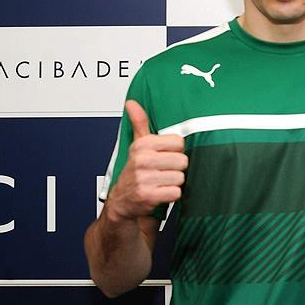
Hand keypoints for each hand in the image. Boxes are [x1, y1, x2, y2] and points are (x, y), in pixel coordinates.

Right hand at [105, 100, 187, 221]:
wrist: (121, 202)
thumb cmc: (134, 172)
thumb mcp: (136, 145)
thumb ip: (139, 123)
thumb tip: (131, 103)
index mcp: (142, 145)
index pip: (178, 142)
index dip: (175, 151)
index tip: (165, 156)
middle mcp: (142, 160)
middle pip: (182, 160)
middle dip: (176, 168)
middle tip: (164, 172)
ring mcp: (145, 178)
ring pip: (181, 177)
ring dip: (174, 183)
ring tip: (161, 182)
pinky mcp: (149, 196)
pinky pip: (175, 192)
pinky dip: (171, 195)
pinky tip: (161, 193)